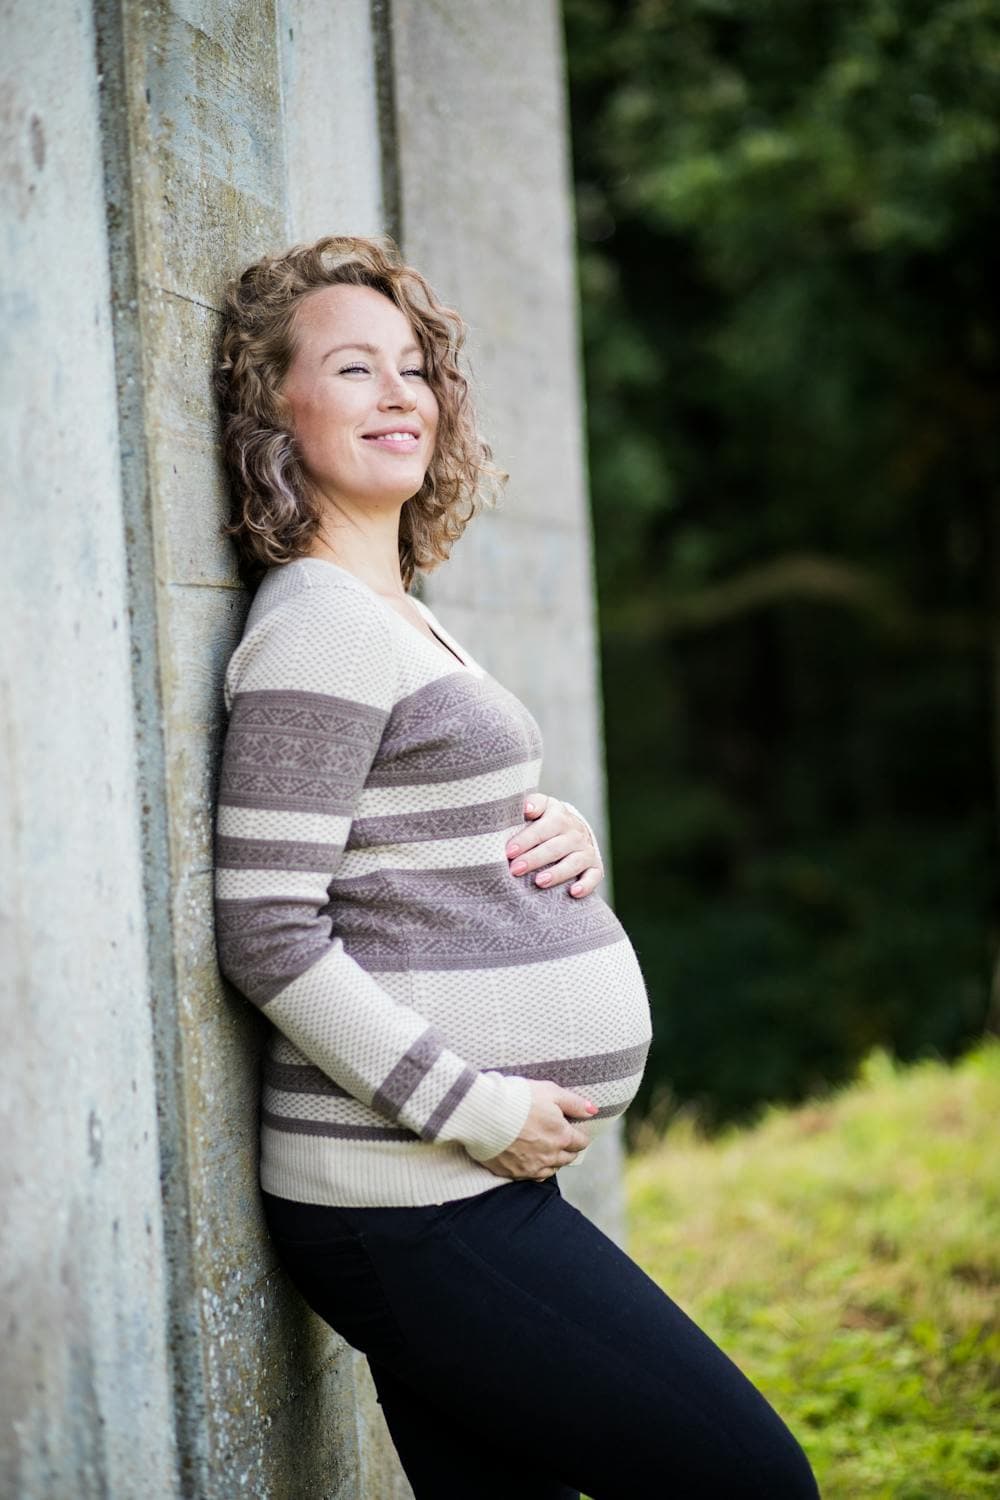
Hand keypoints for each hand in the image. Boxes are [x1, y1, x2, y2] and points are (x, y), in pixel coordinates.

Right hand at [479, 1081, 596, 1179]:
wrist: (483, 1113)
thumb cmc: (517, 1098)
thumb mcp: (549, 1092)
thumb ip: (574, 1103)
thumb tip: (593, 1110)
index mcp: (561, 1135)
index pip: (580, 1142)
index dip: (579, 1134)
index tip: (573, 1129)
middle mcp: (550, 1155)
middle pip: (568, 1158)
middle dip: (568, 1149)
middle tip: (561, 1139)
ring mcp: (531, 1167)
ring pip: (552, 1170)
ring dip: (553, 1161)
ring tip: (546, 1149)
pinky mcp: (513, 1173)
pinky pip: (532, 1177)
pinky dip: (535, 1170)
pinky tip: (530, 1160)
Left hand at [506, 792, 604, 898]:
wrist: (574, 831)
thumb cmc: (546, 822)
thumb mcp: (541, 807)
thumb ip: (532, 804)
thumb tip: (526, 808)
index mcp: (558, 816)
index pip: (542, 827)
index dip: (525, 840)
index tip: (509, 851)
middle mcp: (575, 833)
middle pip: (555, 847)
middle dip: (534, 859)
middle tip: (515, 869)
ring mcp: (586, 851)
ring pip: (573, 862)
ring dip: (557, 873)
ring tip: (539, 882)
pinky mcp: (595, 867)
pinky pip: (593, 877)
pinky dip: (585, 885)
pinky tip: (573, 893)